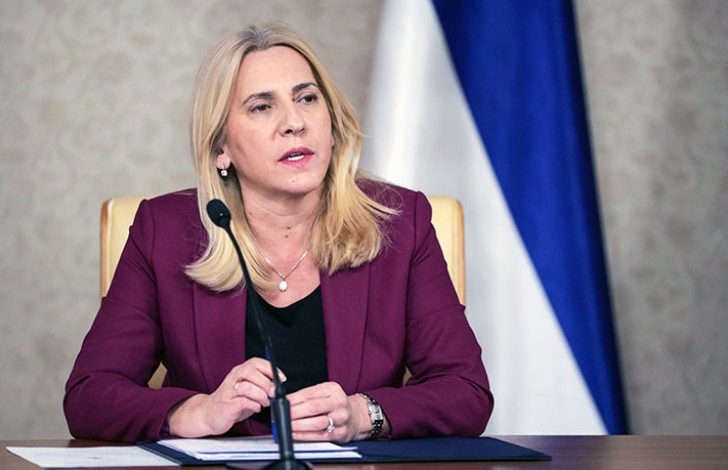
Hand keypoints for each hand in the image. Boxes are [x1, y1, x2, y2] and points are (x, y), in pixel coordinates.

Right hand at [168, 357, 284, 436]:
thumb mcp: (247, 390)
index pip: (256, 362)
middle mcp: (233, 378)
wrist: (208, 414)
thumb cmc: (231, 401)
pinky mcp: (227, 405)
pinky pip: (243, 402)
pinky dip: (254, 405)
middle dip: (266, 384)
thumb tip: (278, 385)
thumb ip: (260, 385)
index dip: (270, 369)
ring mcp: (229, 391)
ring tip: (264, 403)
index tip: (281, 378)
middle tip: (273, 394)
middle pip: (251, 372)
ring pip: (247, 387)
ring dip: (261, 395)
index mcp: (239, 372)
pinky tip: (256, 408)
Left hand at [287, 382, 370, 442]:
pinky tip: (295, 434)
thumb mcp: (325, 392)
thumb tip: (283, 399)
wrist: (356, 415)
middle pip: (312, 407)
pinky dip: (305, 436)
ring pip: (316, 423)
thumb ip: (306, 395)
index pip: (309, 393)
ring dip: (298, 426)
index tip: (280, 404)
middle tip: (280, 416)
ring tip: (286, 426)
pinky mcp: (341, 433)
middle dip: (293, 413)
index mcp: (332, 389)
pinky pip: (320, 436)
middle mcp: (339, 402)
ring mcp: (341, 418)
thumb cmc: (335, 404)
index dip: (292, 400)